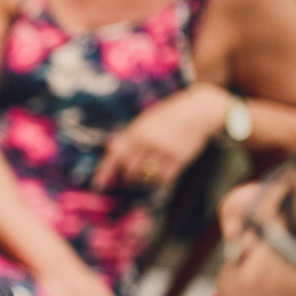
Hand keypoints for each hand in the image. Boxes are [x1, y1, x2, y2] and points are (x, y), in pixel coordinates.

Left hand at [92, 83, 231, 190]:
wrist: (198, 111)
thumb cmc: (169, 115)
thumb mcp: (145, 120)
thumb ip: (129, 136)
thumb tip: (111, 149)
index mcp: (137, 131)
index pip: (116, 155)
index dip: (104, 171)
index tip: (98, 184)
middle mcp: (149, 142)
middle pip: (128, 170)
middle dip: (125, 178)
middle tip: (126, 178)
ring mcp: (164, 152)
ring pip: (144, 177)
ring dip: (140, 182)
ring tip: (141, 177)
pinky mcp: (179, 160)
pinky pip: (162, 179)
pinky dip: (156, 182)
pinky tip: (156, 177)